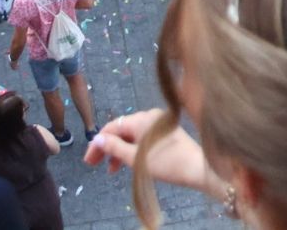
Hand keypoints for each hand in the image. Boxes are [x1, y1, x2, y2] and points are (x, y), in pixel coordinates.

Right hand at [84, 111, 221, 196]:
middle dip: (107, 147)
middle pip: (121, 130)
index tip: (89, 161)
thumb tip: (96, 138)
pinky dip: (133, 149)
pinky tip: (128, 163)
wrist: (197, 167)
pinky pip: (142, 138)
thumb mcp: (135, 158)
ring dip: (119, 151)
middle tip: (94, 165)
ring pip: (131, 135)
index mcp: (140, 118)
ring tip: (111, 170)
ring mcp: (158, 123)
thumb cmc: (166, 163)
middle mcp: (149, 116)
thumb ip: (114, 148)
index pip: (111, 127)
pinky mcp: (166, 132)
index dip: (97, 144)